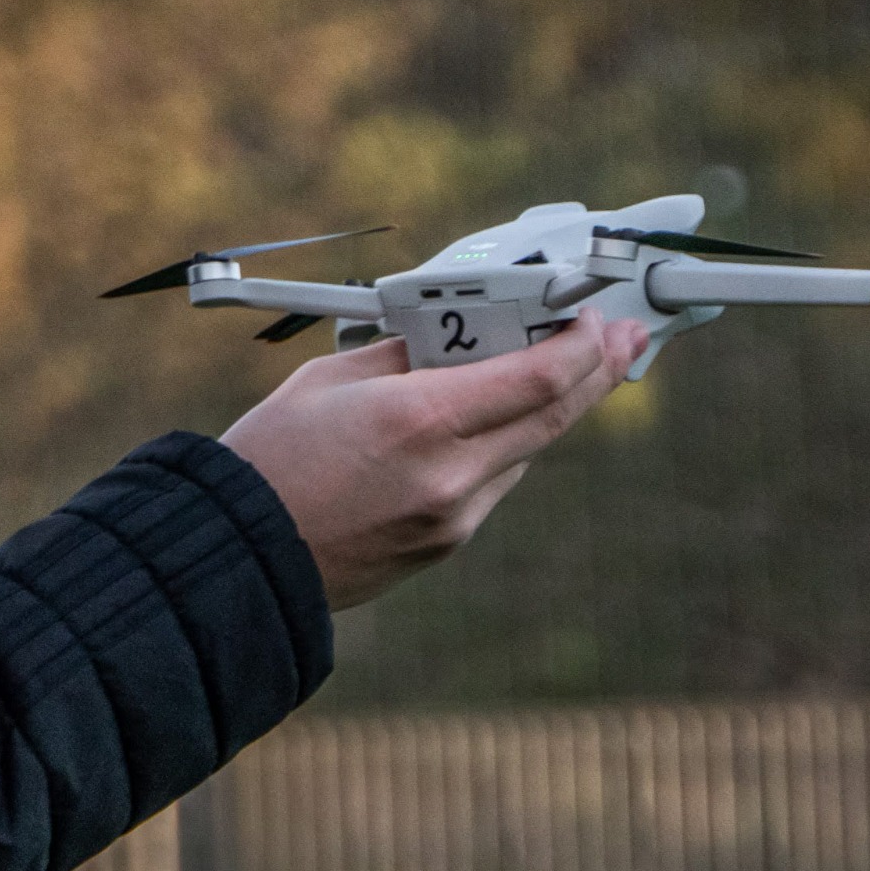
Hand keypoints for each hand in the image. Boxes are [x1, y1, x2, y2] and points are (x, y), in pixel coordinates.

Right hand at [220, 309, 644, 610]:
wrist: (242, 553)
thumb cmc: (271, 456)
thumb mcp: (331, 378)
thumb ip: (403, 355)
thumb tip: (453, 337)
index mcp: (420, 418)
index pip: (538, 377)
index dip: (580, 343)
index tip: (593, 317)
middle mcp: (451, 473)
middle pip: (554, 416)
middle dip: (598, 371)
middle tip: (627, 339)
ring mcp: (454, 517)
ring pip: (526, 451)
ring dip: (546, 408)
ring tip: (557, 372)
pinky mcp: (445, 544)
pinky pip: (491, 484)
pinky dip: (499, 446)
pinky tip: (482, 425)